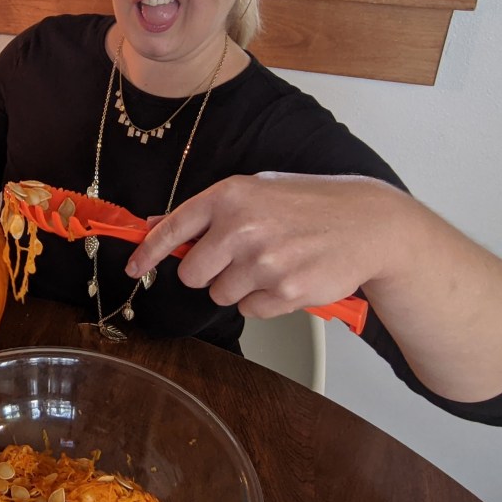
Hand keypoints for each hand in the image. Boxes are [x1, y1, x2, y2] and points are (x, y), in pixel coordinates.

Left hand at [124, 173, 402, 317]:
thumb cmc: (309, 204)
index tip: (132, 268)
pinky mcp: (285, 291)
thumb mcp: (257, 191)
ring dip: (238, 286)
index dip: (147, 252)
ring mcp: (264, 262)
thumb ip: (207, 211)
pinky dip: (263, 301)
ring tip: (270, 264)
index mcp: (230, 196)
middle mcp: (241, 227)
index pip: (173, 228)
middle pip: (191, 274)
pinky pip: (250, 310)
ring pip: (220, 294)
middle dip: (206, 273)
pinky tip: (287, 278)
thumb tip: (157, 223)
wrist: (370, 223)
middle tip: (234, 261)